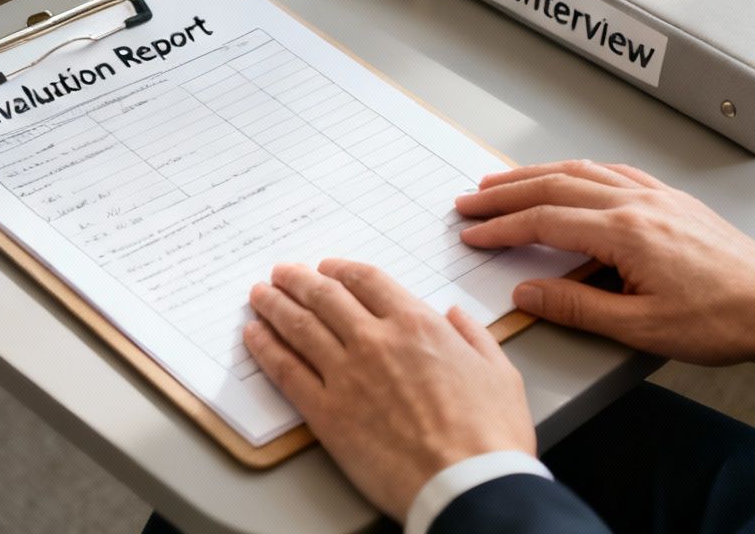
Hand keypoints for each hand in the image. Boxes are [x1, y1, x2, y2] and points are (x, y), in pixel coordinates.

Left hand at [245, 259, 534, 520]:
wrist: (467, 486)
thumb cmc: (490, 437)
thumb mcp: (500, 373)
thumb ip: (474, 336)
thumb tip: (455, 315)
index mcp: (417, 326)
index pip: (367, 281)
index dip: (340, 269)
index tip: (326, 268)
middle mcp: (375, 341)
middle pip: (324, 297)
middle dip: (298, 280)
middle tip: (281, 273)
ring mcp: (346, 375)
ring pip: (298, 326)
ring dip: (274, 306)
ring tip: (259, 296)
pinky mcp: (326, 413)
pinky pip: (286, 371)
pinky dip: (265, 349)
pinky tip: (254, 337)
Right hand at [456, 159, 754, 365]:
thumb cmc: (720, 320)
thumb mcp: (641, 327)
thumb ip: (577, 306)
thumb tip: (527, 291)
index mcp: (625, 232)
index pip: (545, 222)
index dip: (502, 227)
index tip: (473, 233)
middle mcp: (637, 203)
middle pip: (554, 186)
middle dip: (505, 192)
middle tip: (470, 201)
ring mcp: (657, 196)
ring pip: (582, 171)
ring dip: (536, 174)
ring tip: (504, 182)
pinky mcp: (673, 201)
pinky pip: (614, 172)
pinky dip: (579, 171)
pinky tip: (571, 177)